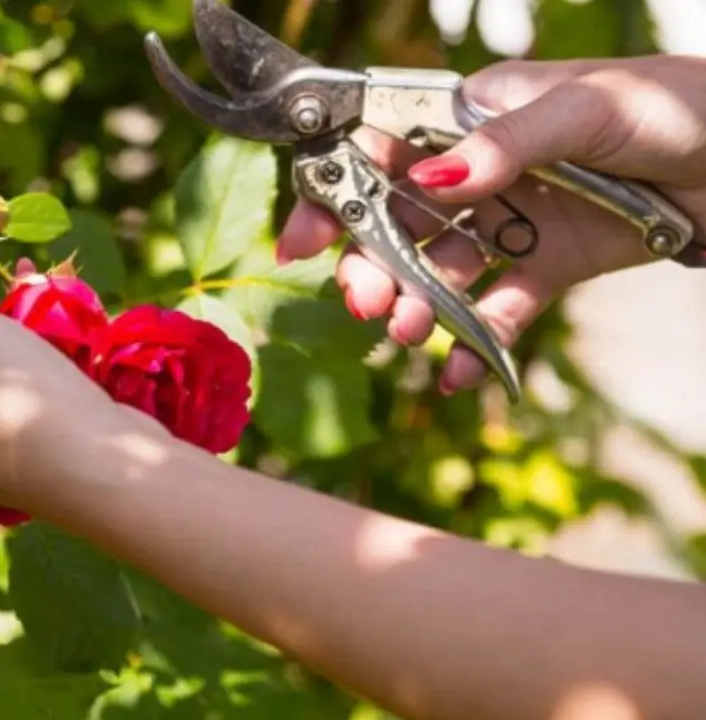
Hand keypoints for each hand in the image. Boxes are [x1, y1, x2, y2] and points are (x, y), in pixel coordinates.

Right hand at [278, 55, 705, 394]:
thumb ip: (504, 145)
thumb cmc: (671, 106)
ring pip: (439, 269)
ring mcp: (511, 221)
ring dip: (416, 304)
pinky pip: (496, 308)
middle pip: (400, 222)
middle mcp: (480, 171)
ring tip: (407, 334)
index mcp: (473, 117)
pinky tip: (456, 375)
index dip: (333, 193)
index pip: (382, 152)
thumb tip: (428, 183)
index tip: (301, 241)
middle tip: (364, 302)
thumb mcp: (585, 109)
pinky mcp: (547, 266)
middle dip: (372, 264)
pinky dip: (473, 343)